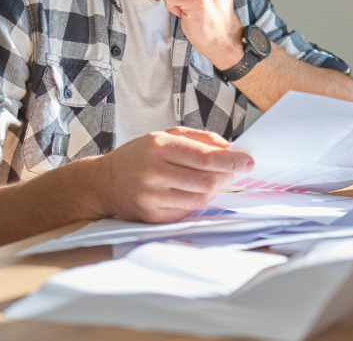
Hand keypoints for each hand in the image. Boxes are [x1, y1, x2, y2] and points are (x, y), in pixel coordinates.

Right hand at [96, 127, 253, 223]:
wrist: (103, 182)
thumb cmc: (138, 156)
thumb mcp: (164, 135)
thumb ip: (199, 138)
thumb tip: (229, 146)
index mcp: (159, 147)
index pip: (205, 157)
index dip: (231, 160)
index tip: (248, 161)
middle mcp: (154, 172)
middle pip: (207, 179)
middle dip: (227, 175)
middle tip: (233, 171)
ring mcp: (152, 197)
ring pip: (201, 197)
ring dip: (214, 189)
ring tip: (212, 180)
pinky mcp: (152, 216)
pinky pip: (188, 211)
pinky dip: (199, 201)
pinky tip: (194, 191)